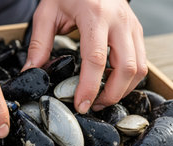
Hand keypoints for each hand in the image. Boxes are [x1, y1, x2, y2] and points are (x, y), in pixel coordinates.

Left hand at [23, 0, 147, 112]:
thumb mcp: (47, 12)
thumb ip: (39, 43)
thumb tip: (31, 72)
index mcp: (95, 15)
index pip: (96, 58)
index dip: (90, 86)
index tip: (81, 104)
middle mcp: (119, 20)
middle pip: (127, 68)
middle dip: (112, 94)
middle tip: (93, 106)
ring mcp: (132, 25)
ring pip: (140, 67)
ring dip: (123, 89)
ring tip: (102, 98)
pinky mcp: (137, 30)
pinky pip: (141, 61)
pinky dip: (129, 78)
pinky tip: (112, 84)